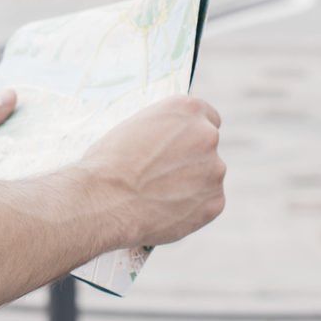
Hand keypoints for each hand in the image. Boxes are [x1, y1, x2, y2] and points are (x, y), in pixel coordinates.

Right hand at [79, 95, 225, 247]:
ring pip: (208, 177)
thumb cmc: (109, 162)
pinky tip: (165, 210)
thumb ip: (163, 130)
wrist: (105, 200)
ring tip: (158, 196)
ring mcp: (214, 170)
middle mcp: (207, 135)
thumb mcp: (135, 127)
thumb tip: (170, 140)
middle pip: (207, 147)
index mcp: (187, 109)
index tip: (182, 145)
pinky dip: (191, 208)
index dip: (191, 133)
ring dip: (191, 184)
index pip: (207, 116)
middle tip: (163, 175)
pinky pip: (207, 203)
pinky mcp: (215, 202)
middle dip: (191, 159)